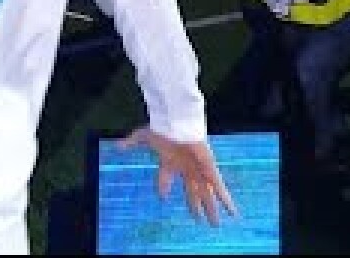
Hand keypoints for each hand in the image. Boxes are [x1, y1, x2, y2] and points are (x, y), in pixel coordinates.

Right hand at [117, 127, 237, 225]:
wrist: (177, 125)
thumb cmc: (162, 130)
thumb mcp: (144, 136)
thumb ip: (132, 141)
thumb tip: (118, 145)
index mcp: (170, 163)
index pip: (165, 179)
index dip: (162, 188)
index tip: (162, 196)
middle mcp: (186, 170)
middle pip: (192, 193)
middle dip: (196, 207)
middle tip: (200, 221)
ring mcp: (198, 171)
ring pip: (206, 195)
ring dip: (211, 210)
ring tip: (215, 225)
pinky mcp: (209, 170)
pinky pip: (219, 188)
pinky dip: (226, 201)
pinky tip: (232, 212)